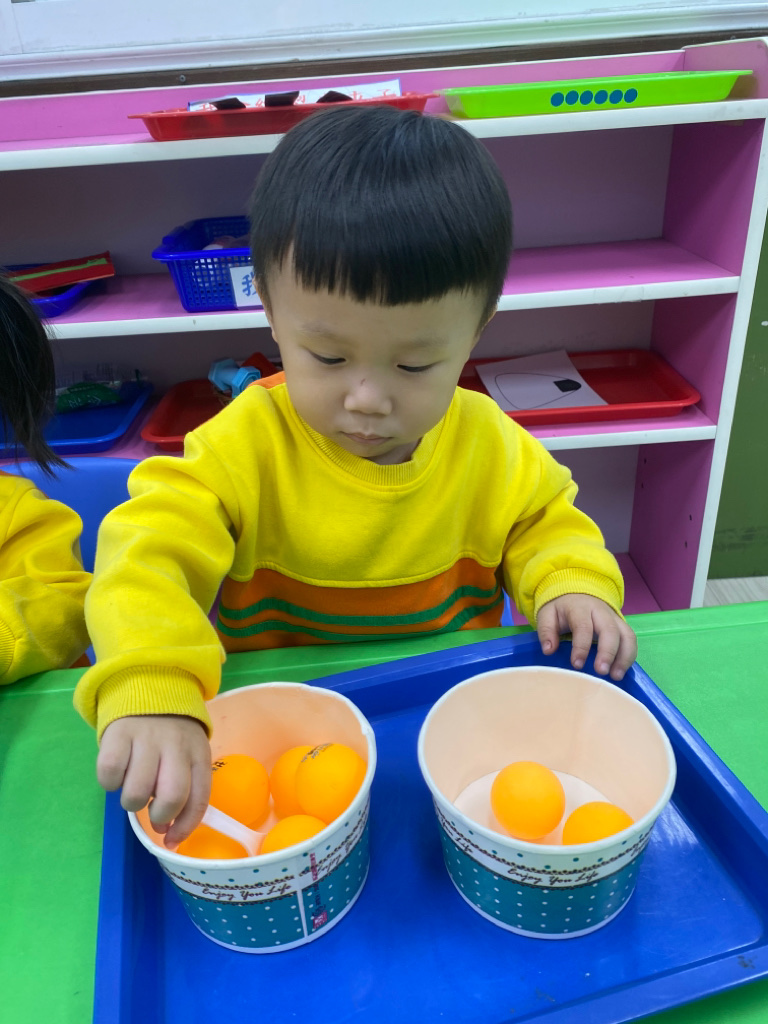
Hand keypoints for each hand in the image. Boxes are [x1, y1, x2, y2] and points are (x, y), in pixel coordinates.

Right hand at [97, 714, 211, 847]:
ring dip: (132, 802)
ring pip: (137, 791)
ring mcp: (147, 738)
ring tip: (133, 787)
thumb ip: (183, 789)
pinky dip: (110, 783)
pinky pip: (110, 773)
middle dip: (160, 816)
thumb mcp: (188, 754)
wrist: (150, 687)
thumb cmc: (171, 734)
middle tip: (152, 812)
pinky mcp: (118, 734)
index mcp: (198, 753)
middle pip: (172, 795)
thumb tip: (167, 834)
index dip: (186, 826)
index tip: (171, 840)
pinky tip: (118, 773)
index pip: (199, 798)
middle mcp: (176, 745)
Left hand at [536, 594, 636, 679]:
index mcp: (580, 608)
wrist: (577, 592)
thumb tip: (548, 650)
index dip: (581, 647)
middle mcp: (601, 612)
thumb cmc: (561, 609)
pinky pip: (631, 640)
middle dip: (608, 652)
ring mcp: (615, 618)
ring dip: (624, 657)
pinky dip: (629, 657)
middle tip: (601, 672)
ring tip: (615, 676)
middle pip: (610, 630)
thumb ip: (546, 631)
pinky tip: (620, 671)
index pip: (583, 626)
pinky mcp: (622, 626)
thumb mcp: (547, 614)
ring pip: (627, 635)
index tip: (577, 665)